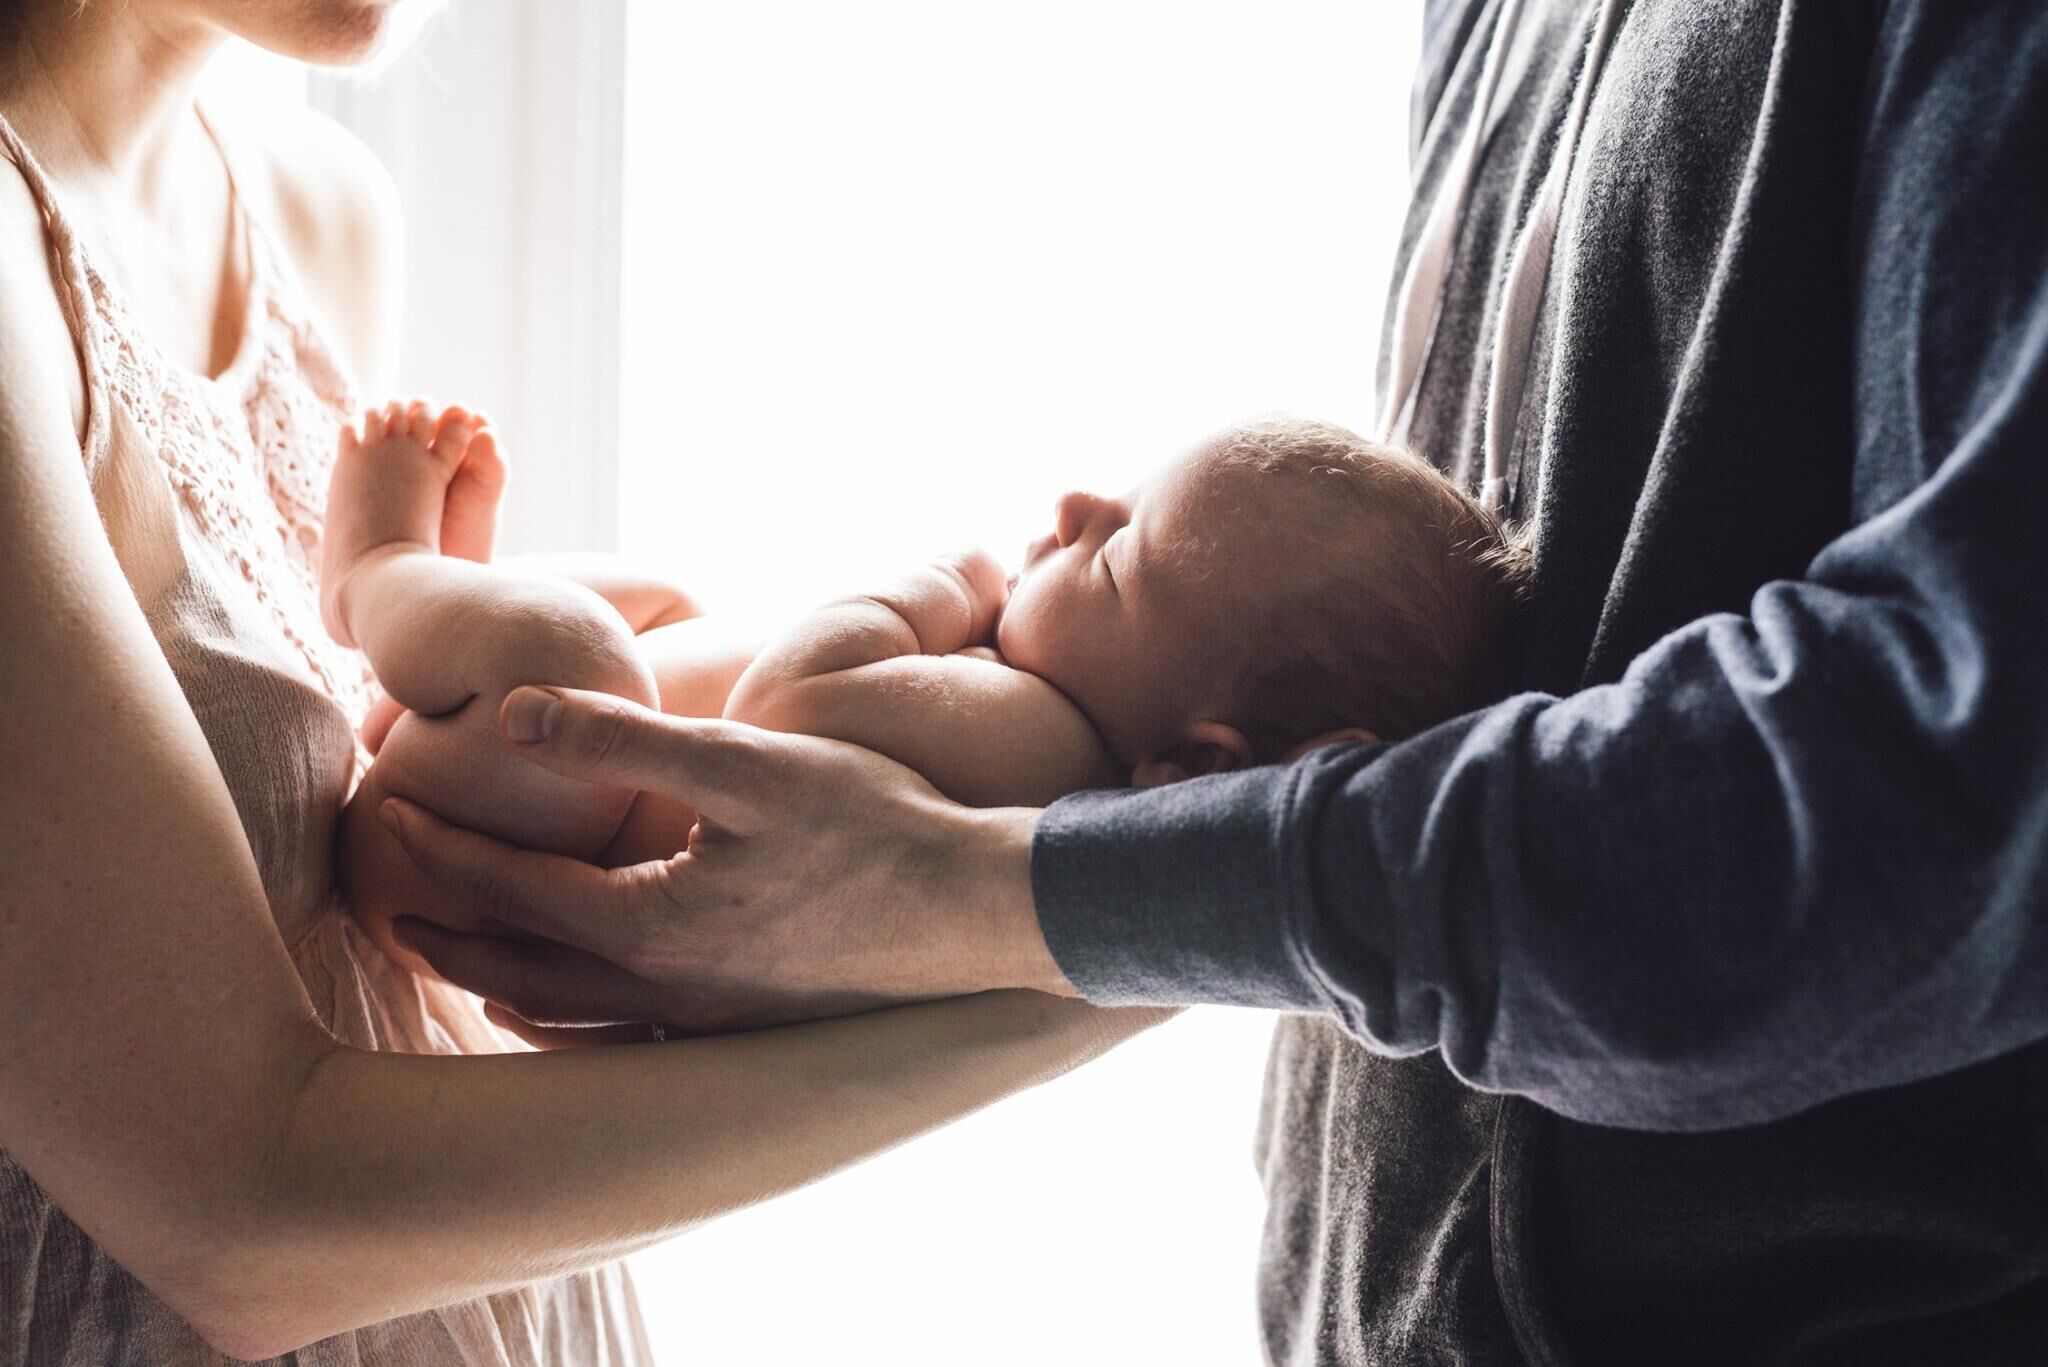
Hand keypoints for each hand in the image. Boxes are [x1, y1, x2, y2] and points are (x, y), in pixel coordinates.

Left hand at [381, 686, 1074, 1033]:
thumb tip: (513, 712)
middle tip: (383, 901)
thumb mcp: (752, 763)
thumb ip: (629, 739)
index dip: (439, 850)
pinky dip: (568, 1029)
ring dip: (496, 986)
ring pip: (565, 1021)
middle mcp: (663, 991)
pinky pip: (622, 1047)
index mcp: (651, 923)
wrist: (981, 911)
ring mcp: (703, 1023)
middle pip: (517, 972)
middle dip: (444, 932)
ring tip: (454, 955)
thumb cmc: (878, 827)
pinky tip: (568, 1010)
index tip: (386, 811)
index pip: (509, 890)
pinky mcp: (743, 1030)